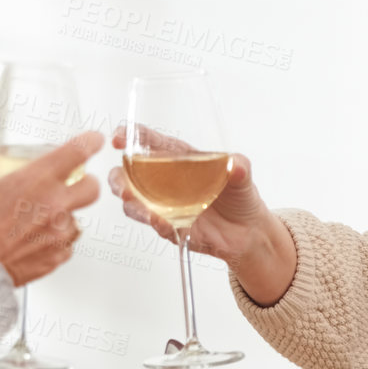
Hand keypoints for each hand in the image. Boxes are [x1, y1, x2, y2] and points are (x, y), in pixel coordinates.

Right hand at [0, 131, 102, 286]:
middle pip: (93, 187)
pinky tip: (36, 240)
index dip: (90, 142)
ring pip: (79, 219)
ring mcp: (58, 232)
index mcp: (37, 179)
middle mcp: (54, 204)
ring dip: (66, 216)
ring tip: (42, 219)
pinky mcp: (55, 256)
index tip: (93, 140)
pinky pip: (66, 245)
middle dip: (86, 183)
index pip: (78, 151)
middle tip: (74, 184)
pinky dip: (56, 241)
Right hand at [107, 125, 296, 304]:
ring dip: (133, 204)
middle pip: (127, 175)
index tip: (119, 138)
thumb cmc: (239, 196)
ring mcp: (163, 205)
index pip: (147, 141)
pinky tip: (160, 222)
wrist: (249, 232)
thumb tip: (236, 165)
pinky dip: (155, 223)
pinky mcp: (169, 227)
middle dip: (119, 179)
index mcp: (177, 156)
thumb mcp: (242, 175)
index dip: (128, 136)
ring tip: (136, 203)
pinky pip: (154, 225)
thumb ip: (239, 167)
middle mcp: (164, 180)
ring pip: (133, 203)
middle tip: (124, 185)